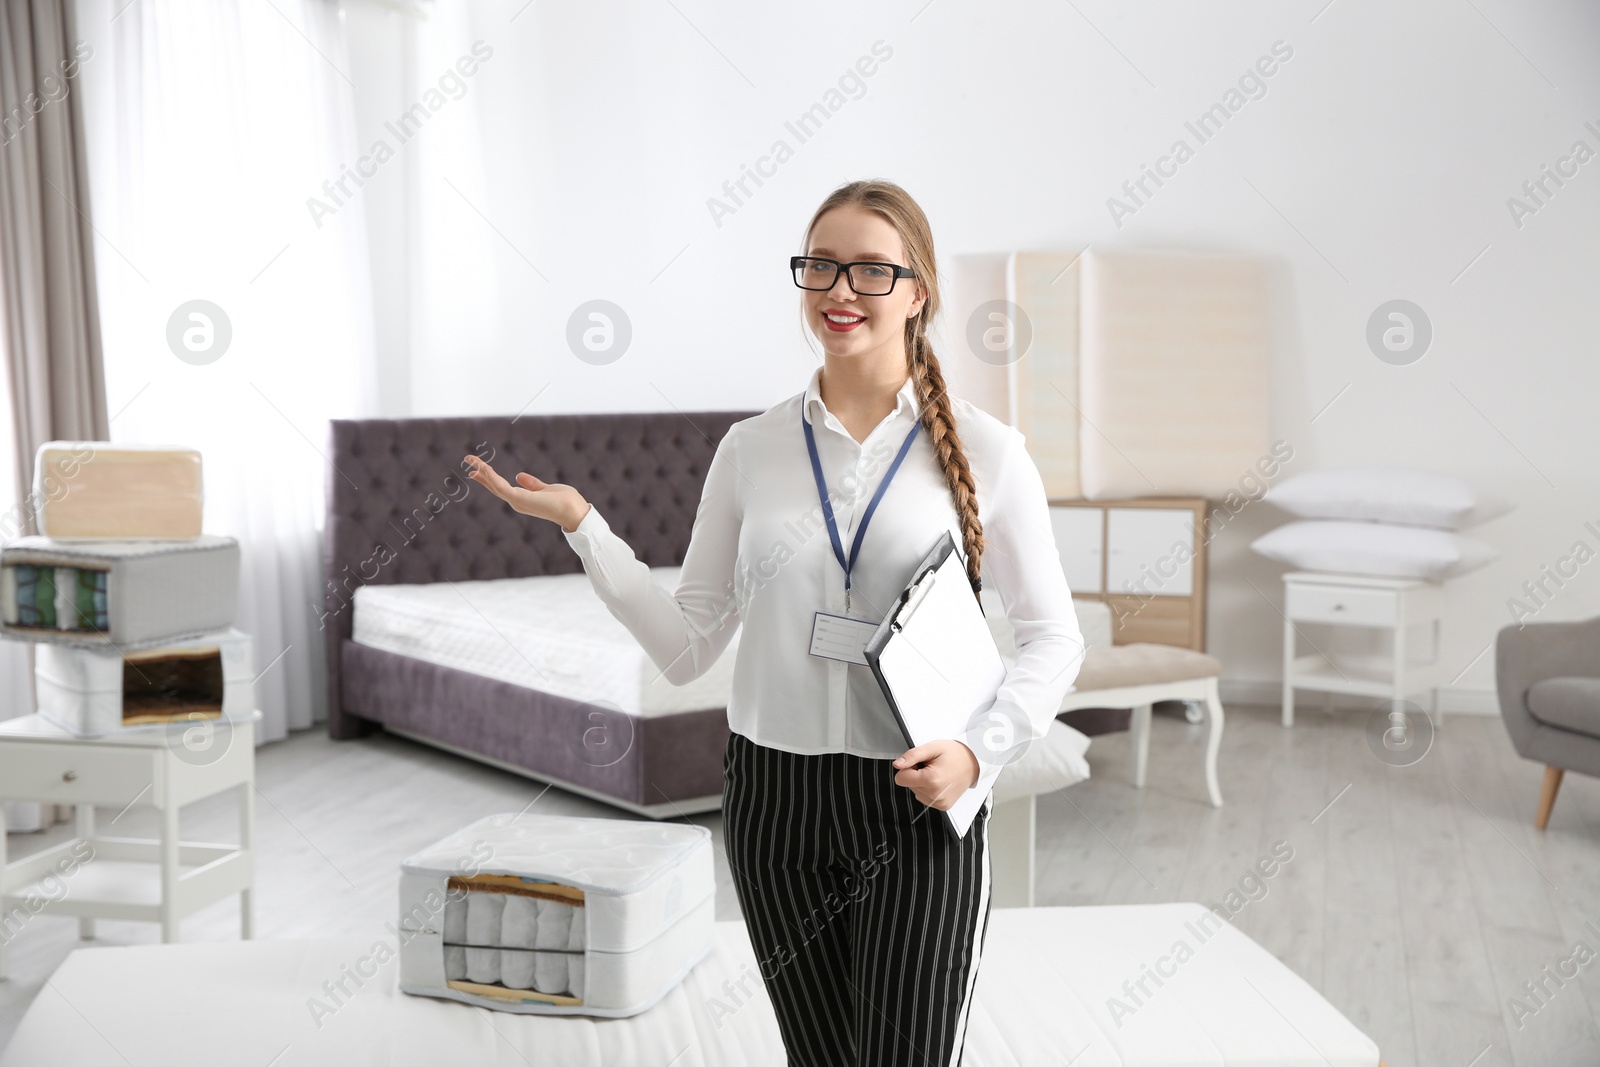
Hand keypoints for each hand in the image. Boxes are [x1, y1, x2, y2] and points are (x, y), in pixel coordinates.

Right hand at [463, 454, 590, 531]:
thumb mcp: (545, 488)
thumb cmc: (564, 501)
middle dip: (480, 473)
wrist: (574, 510)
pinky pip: (501, 486)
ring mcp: (516, 502)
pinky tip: (483, 467)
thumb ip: (532, 483)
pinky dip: (491, 476)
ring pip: (494, 484)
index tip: (477, 468)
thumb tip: (519, 476)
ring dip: (482, 471)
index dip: (488, 477)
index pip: (501, 487)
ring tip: (471, 458)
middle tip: (468, 459)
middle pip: (494, 485)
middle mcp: (516, 502)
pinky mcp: (518, 499)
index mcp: (522, 499)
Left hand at [892, 739, 980, 811]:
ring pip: (915, 792)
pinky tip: (940, 781)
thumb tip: (897, 765)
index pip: (900, 779)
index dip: (908, 767)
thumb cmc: (955, 754)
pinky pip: (924, 797)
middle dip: (916, 774)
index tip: (921, 763)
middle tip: (932, 766)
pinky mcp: (943, 806)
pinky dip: (928, 789)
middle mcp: (935, 795)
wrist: (974, 762)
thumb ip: (912, 756)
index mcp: (931, 780)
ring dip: (922, 782)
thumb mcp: (932, 748)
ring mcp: (939, 803)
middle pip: (908, 785)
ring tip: (937, 773)